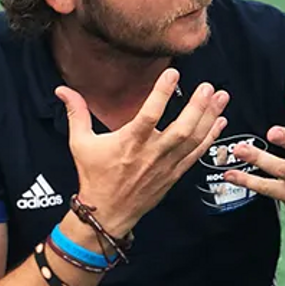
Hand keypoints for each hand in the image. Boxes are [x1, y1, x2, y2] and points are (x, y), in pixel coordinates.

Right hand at [55, 68, 228, 235]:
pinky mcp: (174, 174)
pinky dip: (210, 138)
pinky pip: (196, 154)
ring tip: (222, 97)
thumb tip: (62, 90)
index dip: (162, 93)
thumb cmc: (94, 176)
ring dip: (210, 118)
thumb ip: (76, 113)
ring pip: (193, 140)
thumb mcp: (80, 143)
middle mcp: (151, 154)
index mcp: (129, 143)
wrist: (107, 212)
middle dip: (198, 107)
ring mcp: (166, 165)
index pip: (149, 115)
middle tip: (209, 86)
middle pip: (181, 129)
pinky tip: (220, 121)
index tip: (173, 73)